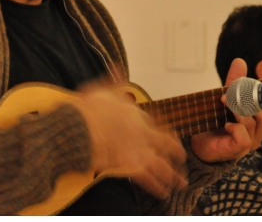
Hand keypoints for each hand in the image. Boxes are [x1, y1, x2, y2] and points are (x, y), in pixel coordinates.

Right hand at [75, 82, 187, 198]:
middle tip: (182, 159)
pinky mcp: (131, 166)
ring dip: (172, 175)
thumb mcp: (100, 89)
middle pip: (166, 145)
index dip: (164, 132)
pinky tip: (163, 192)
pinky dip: (157, 186)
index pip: (155, 124)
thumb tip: (118, 70)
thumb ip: (113, 82)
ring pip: (162, 165)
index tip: (170, 137)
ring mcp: (138, 150)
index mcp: (135, 114)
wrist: (79, 127)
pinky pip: (149, 179)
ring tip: (180, 183)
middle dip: (176, 153)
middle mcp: (142, 132)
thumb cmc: (87, 109)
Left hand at [190, 58, 261, 161]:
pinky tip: (227, 125)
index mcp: (259, 123)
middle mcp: (258, 134)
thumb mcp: (227, 98)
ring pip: (257, 126)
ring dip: (241, 113)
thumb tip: (239, 61)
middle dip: (251, 103)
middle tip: (232, 99)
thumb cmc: (216, 120)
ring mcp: (249, 143)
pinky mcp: (237, 150)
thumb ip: (235, 82)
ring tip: (228, 109)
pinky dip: (236, 128)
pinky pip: (245, 139)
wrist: (197, 140)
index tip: (247, 90)